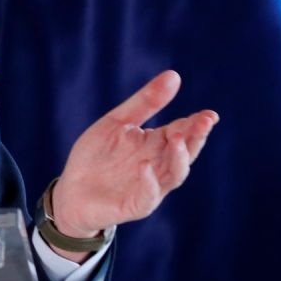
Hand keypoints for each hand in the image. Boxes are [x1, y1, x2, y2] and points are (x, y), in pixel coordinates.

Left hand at [47, 70, 216, 259]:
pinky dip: (149, 182)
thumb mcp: (117, 122)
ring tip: (176, 137)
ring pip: (174, 174)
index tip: (209, 114)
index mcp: (156, 144)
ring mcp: (150, 187)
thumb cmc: (97, 156)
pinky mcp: (135, 205)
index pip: (183, 131)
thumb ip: (145, 102)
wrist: (71, 191)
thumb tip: (174, 75)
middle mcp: (159, 165)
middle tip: (204, 122)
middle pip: (185, 151)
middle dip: (196, 137)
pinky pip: (147, 196)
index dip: (197, 123)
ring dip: (178, 157)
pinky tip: (145, 167)